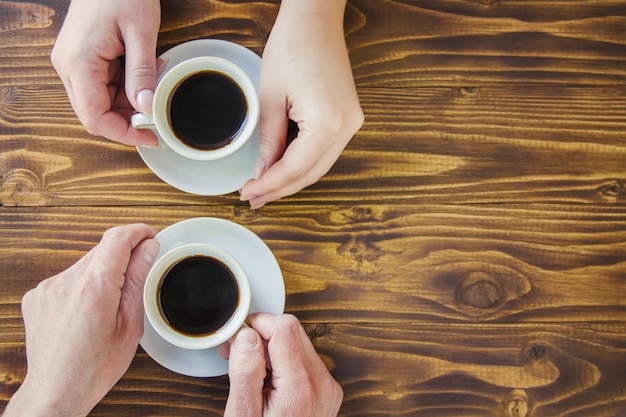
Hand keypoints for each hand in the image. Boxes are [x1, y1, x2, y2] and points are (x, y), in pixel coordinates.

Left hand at [3, 224, 158, 416]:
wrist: (56, 390)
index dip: (138, 231)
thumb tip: (148, 249)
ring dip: (103, 272)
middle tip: (139, 276)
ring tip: (110, 304)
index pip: (118, 238)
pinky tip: (88, 310)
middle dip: (124, 256)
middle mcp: (67, 282)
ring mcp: (48, 288)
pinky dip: (83, 284)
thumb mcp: (131, 325)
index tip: (150, 235)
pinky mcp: (38, 295)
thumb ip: (139, 280)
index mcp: (95, 288)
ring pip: (85, 263)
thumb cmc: (95, 367)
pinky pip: (68, 277)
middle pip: (102, 249)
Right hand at [51, 0, 160, 145]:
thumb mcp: (140, 31)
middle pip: (95, 114)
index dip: (123, 133)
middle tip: (156, 109)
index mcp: (78, 62)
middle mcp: (68, 66)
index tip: (150, 136)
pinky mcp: (81, 59)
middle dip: (128, 118)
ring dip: (129, 101)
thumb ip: (142, 73)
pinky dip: (125, 87)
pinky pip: (102, 86)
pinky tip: (141, 71)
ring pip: (100, 102)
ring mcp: (72, 63)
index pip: (95, 118)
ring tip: (151, 79)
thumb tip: (146, 108)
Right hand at [221, 313, 342, 416]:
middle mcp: (322, 384)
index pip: (284, 328)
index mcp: (302, 386)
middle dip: (262, 335)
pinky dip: (282, 363)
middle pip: (293, 332)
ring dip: (271, 349)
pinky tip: (263, 378)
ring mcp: (327, 389)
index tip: (236, 336)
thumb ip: (246, 371)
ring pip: (298, 344)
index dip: (256, 325)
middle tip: (235, 350)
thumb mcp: (243, 414)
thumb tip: (246, 336)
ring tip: (246, 368)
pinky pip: (303, 362)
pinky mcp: (325, 393)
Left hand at [239, 0, 363, 208]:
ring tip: (265, 189)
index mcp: (326, 123)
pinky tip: (283, 168)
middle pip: (311, 174)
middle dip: (280, 189)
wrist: (315, 20)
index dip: (268, 185)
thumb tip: (263, 171)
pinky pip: (325, 151)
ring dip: (292, 179)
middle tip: (254, 200)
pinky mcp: (349, 117)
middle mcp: (346, 128)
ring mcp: (351, 124)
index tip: (247, 193)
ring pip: (319, 166)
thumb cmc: (292, 47)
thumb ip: (268, 140)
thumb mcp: (270, 98)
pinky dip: (304, 163)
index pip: (293, 169)